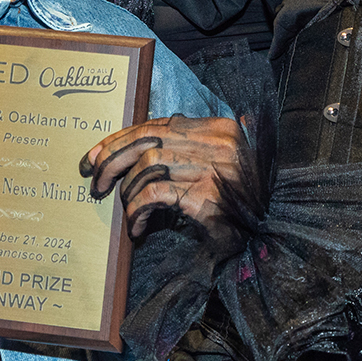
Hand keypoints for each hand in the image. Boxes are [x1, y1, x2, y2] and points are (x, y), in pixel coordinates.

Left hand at [81, 116, 253, 239]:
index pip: (157, 124)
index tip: (95, 157)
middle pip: (148, 140)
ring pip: (149, 164)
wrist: (266, 236)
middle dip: (112, 159)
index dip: (120, 139)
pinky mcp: (207, 197)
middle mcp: (218, 143)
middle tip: (96, 182)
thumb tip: (126, 147)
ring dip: (128, 190)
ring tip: (126, 208)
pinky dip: (137, 209)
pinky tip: (136, 225)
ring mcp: (214, 169)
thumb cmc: (233, 201)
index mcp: (218, 128)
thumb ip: (182, 148)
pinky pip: (156, 193)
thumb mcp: (212, 166)